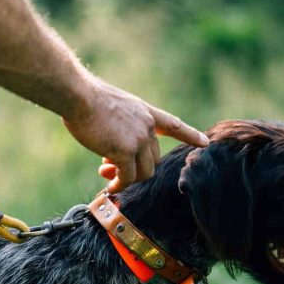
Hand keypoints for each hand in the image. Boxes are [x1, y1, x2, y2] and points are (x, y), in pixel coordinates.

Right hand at [62, 79, 208, 192]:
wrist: (78, 96)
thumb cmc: (86, 98)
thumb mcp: (112, 107)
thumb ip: (120, 126)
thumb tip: (113, 152)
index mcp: (144, 112)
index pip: (172, 124)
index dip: (189, 135)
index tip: (205, 143)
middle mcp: (146, 126)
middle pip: (153, 158)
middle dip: (135, 168)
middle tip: (109, 168)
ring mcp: (138, 140)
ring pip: (143, 172)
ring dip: (127, 178)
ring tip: (108, 176)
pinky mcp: (125, 152)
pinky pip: (127, 177)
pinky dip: (119, 185)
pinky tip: (110, 187)